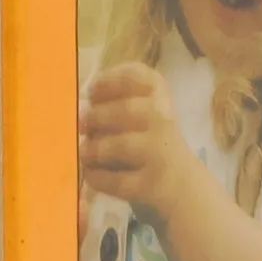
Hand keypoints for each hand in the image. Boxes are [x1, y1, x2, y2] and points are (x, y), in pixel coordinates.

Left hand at [79, 62, 202, 230]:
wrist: (182, 184)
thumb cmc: (151, 142)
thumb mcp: (143, 112)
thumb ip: (116, 101)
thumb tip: (79, 107)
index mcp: (160, 96)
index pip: (139, 76)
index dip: (110, 81)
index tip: (92, 91)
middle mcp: (164, 120)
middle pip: (126, 110)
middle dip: (97, 116)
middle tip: (82, 124)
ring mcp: (160, 153)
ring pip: (122, 145)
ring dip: (95, 148)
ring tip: (84, 152)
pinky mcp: (153, 184)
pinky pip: (119, 180)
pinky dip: (99, 177)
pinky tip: (90, 175)